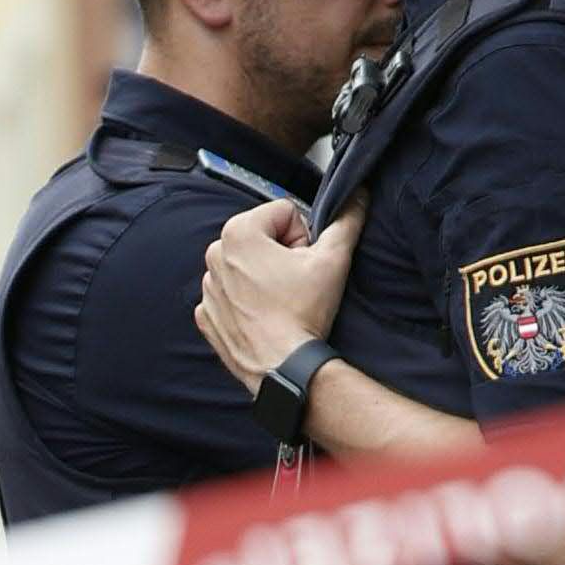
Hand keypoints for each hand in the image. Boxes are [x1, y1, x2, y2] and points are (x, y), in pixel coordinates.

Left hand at [195, 197, 366, 395]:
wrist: (284, 367)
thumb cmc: (302, 314)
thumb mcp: (333, 259)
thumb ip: (346, 220)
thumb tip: (357, 196)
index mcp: (238, 232)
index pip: (284, 213)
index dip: (303, 237)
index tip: (304, 262)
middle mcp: (215, 255)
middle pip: (264, 238)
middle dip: (282, 255)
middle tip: (295, 283)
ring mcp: (208, 287)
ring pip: (248, 266)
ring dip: (266, 278)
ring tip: (281, 301)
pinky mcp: (208, 314)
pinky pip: (232, 296)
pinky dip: (248, 302)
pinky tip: (265, 316)